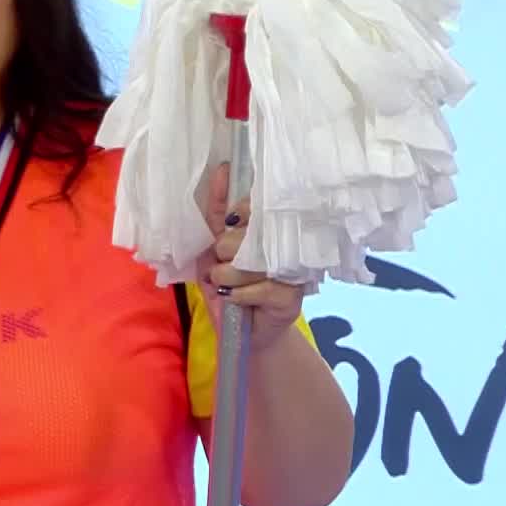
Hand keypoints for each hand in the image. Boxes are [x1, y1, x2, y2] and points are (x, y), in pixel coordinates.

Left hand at [198, 162, 302, 349]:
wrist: (246, 336)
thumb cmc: (230, 288)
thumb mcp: (213, 250)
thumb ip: (215, 215)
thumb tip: (222, 170)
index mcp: (268, 230)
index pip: (258, 205)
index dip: (240, 210)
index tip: (229, 222)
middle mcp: (285, 245)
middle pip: (247, 235)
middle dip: (224, 252)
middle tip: (223, 266)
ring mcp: (291, 270)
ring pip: (249, 262)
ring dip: (226, 277)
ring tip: (226, 285)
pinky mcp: (292, 296)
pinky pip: (257, 288)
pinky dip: (238, 295)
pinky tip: (236, 300)